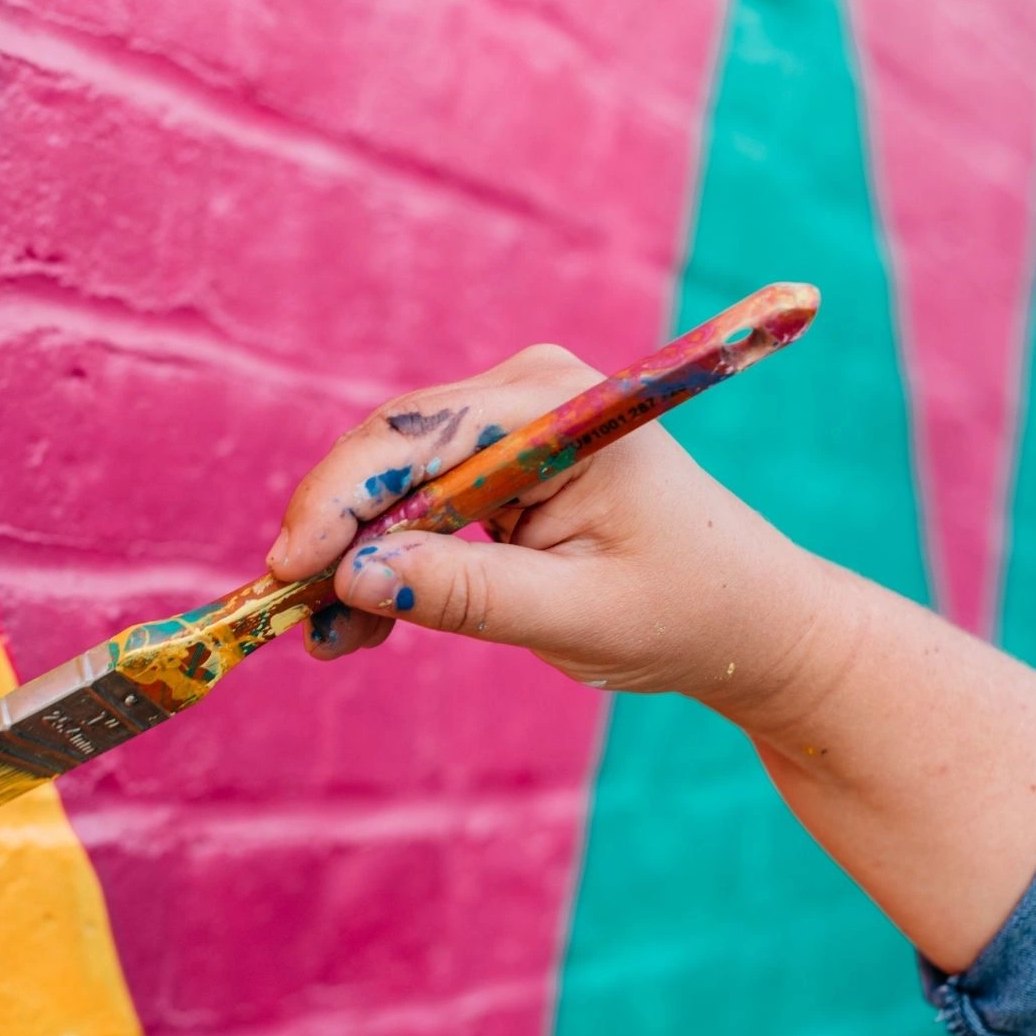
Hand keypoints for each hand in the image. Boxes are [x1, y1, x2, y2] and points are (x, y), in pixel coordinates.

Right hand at [266, 343, 832, 717]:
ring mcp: (507, 425)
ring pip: (389, 486)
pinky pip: (414, 507)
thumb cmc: (686, 611)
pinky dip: (384, 563)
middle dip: (334, 539)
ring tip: (333, 641)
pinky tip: (362, 625)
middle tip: (293, 621)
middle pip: (387, 455)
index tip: (287, 572)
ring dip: (353, 561)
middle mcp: (524, 394)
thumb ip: (465, 594)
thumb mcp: (574, 615)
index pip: (412, 436)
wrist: (749, 621)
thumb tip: (352, 575)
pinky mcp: (497, 466)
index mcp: (555, 407)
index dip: (336, 502)